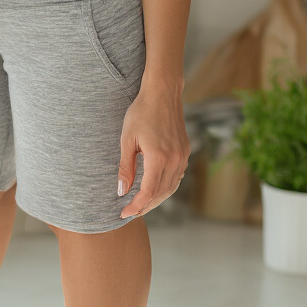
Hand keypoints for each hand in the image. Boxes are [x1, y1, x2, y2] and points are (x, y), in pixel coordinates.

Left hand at [118, 78, 189, 218]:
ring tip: (141, 205)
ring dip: (156, 199)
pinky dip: (165, 187)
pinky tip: (155, 190)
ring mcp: (183, 156)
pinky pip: (177, 177)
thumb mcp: (127, 140)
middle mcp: (175, 159)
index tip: (124, 213)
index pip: (148, 192)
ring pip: (171, 187)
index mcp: (159, 157)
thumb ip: (126, 168)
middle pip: (160, 193)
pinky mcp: (185, 151)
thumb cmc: (141, 113)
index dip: (135, 206)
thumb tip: (121, 192)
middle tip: (130, 213)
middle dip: (145, 206)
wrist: (163, 93)